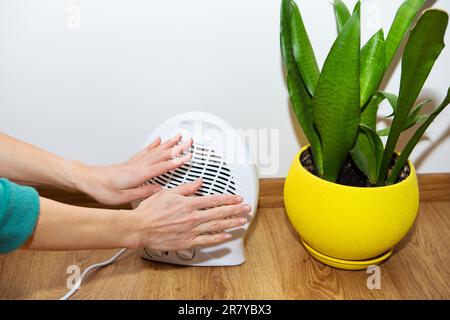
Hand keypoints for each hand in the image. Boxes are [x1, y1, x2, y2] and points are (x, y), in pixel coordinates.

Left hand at [75, 134, 192, 204]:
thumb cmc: (102, 189)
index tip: (188, 157)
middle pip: (162, 155)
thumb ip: (142, 192)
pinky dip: (154, 145)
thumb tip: (158, 190)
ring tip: (178, 137)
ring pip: (155, 151)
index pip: (162, 167)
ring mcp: (134, 162)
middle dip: (177, 148)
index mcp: (138, 175)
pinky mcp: (130, 162)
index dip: (176, 162)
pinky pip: (145, 151)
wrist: (88, 180)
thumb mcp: (123, 197)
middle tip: (188, 141)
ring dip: (168, 143)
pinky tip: (158, 141)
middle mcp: (138, 166)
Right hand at [131, 179, 251, 249]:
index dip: (228, 199)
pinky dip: (218, 238)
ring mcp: (191, 230)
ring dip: (231, 223)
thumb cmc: (150, 211)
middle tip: (247, 209)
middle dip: (235, 210)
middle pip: (219, 213)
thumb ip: (186, 188)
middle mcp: (192, 217)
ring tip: (242, 221)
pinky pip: (206, 240)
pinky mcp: (187, 241)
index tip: (238, 198)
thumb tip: (198, 182)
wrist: (140, 228)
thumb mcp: (168, 193)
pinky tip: (227, 236)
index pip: (214, 200)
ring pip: (216, 226)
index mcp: (188, 204)